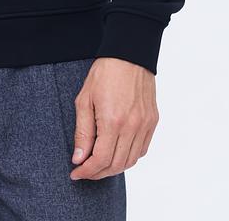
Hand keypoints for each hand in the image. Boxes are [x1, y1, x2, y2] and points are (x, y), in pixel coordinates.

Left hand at [69, 57, 158, 180]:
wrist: (129, 55)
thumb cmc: (104, 74)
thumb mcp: (84, 100)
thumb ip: (83, 132)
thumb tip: (79, 158)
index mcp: (113, 121)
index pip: (101, 159)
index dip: (87, 171)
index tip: (76, 173)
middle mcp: (132, 126)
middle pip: (117, 164)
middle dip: (98, 173)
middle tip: (85, 171)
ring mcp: (145, 125)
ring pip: (131, 161)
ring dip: (114, 167)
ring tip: (99, 164)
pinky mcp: (153, 121)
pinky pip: (142, 149)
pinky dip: (129, 157)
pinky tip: (117, 152)